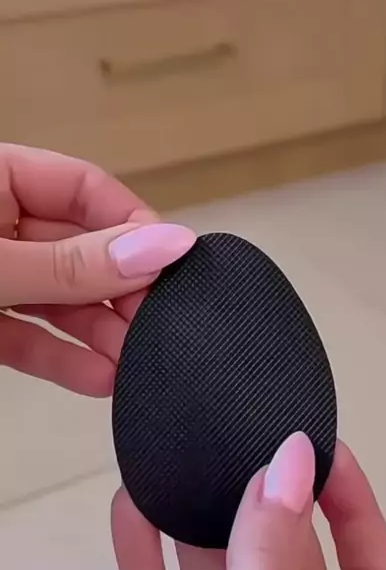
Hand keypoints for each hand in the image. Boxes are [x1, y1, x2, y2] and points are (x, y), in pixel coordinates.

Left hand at [0, 144, 195, 394]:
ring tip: (139, 364)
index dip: (133, 226)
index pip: (85, 189)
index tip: (174, 267)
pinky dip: (60, 358)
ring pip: (57, 299)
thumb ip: (69, 265)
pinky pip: (27, 335)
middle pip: (78, 250)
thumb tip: (164, 248)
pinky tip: (100, 380)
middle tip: (161, 327)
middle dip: (121, 292)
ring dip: (99, 333)